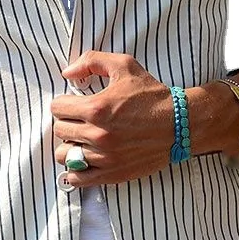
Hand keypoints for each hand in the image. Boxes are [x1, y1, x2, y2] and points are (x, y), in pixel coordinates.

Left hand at [51, 51, 174, 185]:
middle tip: (80, 119)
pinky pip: (78, 178)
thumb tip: (67, 73)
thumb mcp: (124, 66)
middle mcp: (98, 135)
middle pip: (60, 130)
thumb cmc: (152, 95)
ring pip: (64, 155)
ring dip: (69, 145)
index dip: (64, 102)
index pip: (57, 108)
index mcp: (97, 108)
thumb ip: (91, 61)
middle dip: (67, 121)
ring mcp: (104, 158)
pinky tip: (83, 160)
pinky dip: (75, 170)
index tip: (74, 103)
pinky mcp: (112, 174)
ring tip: (82, 139)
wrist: (181, 124)